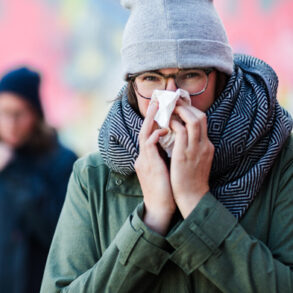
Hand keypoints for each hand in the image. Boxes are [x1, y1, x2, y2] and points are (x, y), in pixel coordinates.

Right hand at [136, 101, 175, 234]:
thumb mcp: (165, 169)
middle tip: (158, 99)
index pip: (150, 134)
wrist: (160, 208)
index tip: (162, 107)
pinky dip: (156, 134)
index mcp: (148, 158)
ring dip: (152, 120)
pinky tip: (166, 128)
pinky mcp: (148, 165)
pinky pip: (149, 144)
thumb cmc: (166, 190)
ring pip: (144, 134)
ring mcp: (144, 161)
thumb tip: (175, 144)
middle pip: (144, 130)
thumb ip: (166, 156)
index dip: (155, 120)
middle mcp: (143, 157)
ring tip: (160, 107)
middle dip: (151, 114)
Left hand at [170, 102, 213, 217]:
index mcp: (206, 146)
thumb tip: (181, 136)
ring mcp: (195, 149)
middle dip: (187, 106)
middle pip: (201, 117)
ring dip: (181, 111)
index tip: (180, 104)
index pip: (202, 121)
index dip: (191, 110)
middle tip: (173, 101)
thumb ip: (192, 147)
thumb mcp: (196, 160)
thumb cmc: (190, 181)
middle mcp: (204, 145)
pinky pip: (181, 132)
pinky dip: (174, 124)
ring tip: (169, 108)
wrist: (192, 197)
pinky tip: (166, 123)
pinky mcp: (184, 155)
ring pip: (193, 121)